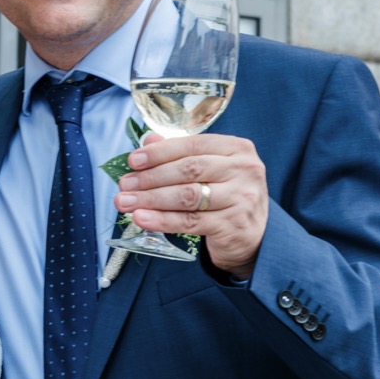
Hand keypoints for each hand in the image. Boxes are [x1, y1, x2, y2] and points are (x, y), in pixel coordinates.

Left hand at [115, 132, 267, 278]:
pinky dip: (163, 220)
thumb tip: (148, 141)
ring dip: (151, 199)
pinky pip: (190, 222)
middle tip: (125, 184)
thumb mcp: (210, 170)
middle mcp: (244, 170)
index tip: (133, 160)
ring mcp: (241, 198)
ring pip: (187, 196)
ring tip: (125, 202)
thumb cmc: (226, 197)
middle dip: (151, 177)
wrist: (254, 237)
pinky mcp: (233, 225)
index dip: (160, 152)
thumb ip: (181, 153)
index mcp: (237, 149)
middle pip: (188, 170)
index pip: (193, 144)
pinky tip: (143, 218)